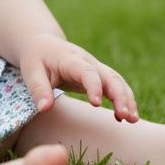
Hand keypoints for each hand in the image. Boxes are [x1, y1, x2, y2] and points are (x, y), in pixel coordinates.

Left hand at [19, 33, 138, 121]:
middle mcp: (88, 62)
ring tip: (133, 120)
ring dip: (127, 99)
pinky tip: (124, 118)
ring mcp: (96, 68)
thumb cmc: (37, 59)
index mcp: (70, 59)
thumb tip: (44, 109)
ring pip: (117, 81)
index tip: (95, 104)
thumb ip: (38, 89)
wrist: (44, 45)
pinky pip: (116, 86)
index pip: (86, 71)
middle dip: (119, 95)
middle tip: (125, 116)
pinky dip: (124, 100)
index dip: (93, 86)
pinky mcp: (99, 76)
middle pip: (109, 76)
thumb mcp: (31, 71)